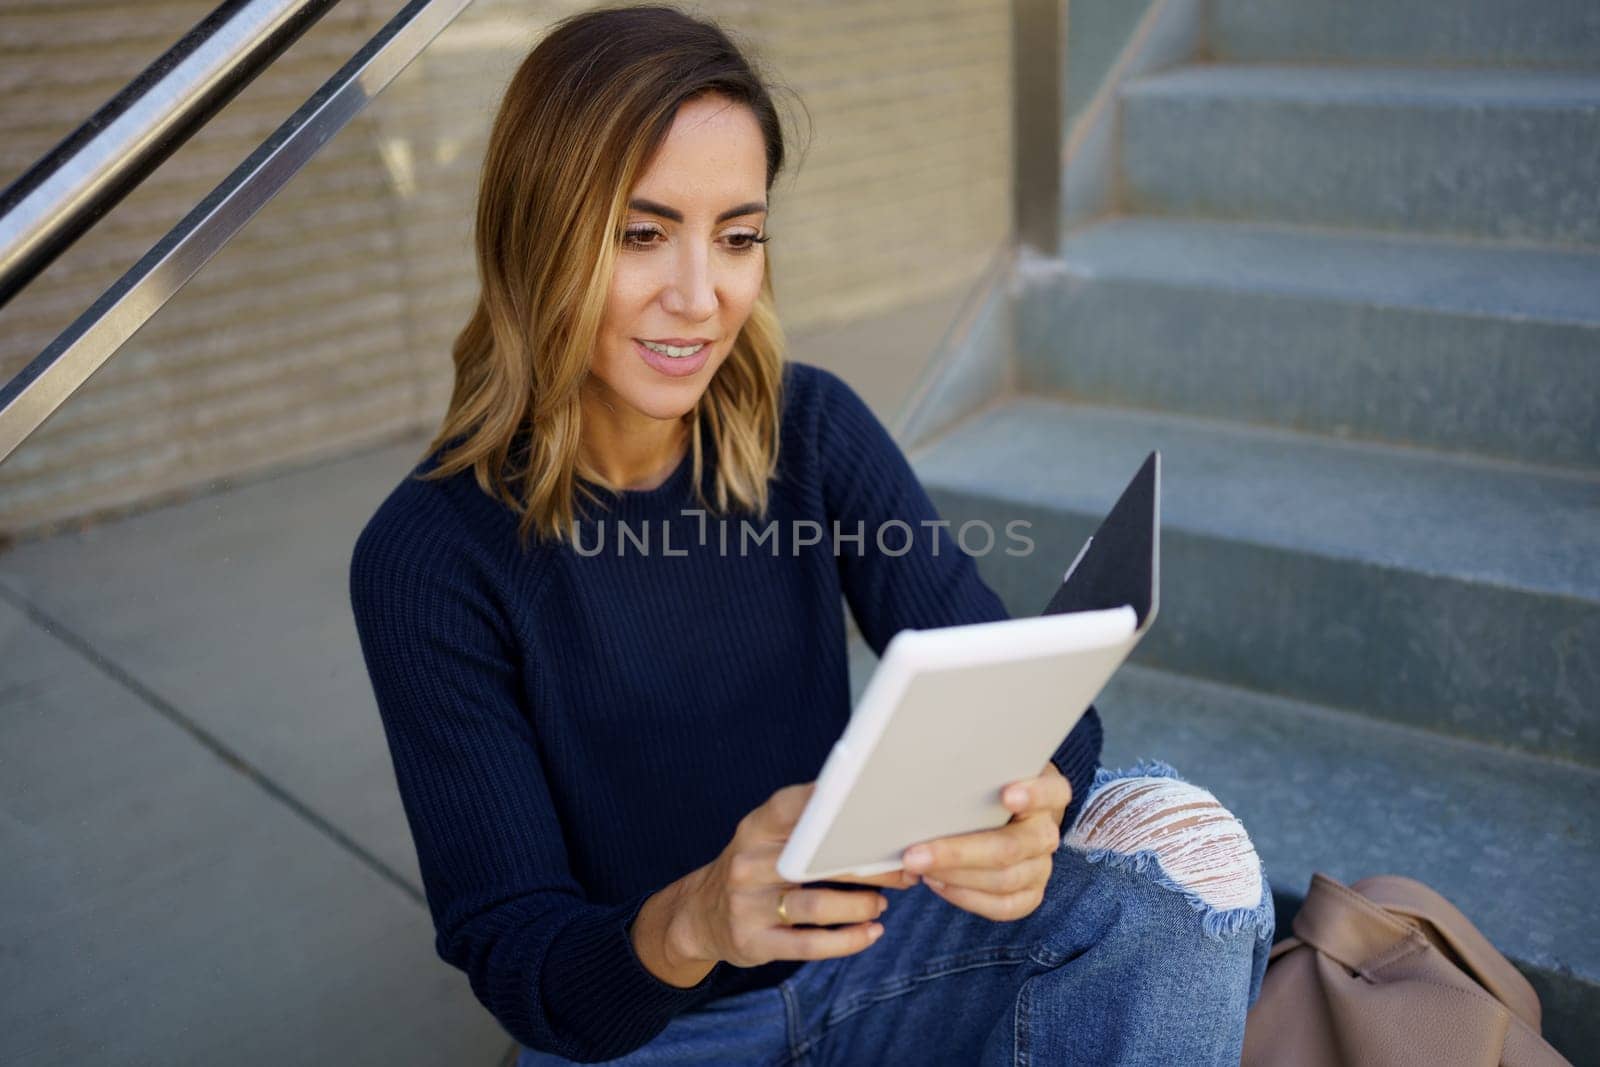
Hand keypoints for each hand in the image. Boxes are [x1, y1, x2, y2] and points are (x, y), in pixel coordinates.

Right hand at [672, 782, 918, 968]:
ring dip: (860, 905)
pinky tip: (871, 933)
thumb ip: (803, 823)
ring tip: (882, 903)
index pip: (791, 807)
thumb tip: (866, 802)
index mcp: (754, 829)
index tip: (874, 808)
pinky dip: (847, 941)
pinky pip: (809, 945)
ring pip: (817, 905)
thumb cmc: (753, 868)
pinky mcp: (755, 942)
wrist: (700, 915)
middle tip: (902, 870)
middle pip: (816, 861)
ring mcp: (748, 906)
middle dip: (867, 867)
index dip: (829, 805)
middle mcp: (748, 864)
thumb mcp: (764, 836)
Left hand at [900, 761, 1070, 920]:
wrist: (1008, 813)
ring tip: (918, 868)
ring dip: (954, 877)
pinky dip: (965, 897)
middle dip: (957, 853)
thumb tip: (923, 788)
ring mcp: (1042, 866)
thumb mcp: (987, 772)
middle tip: (914, 854)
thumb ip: (970, 775)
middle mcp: (1047, 832)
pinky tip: (936, 882)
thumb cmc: (988, 786)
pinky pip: (1003, 906)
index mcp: (1048, 793)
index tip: (1007, 796)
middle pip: (1010, 847)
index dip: (1033, 795)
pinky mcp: (1032, 894)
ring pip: (1002, 880)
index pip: (1052, 791)